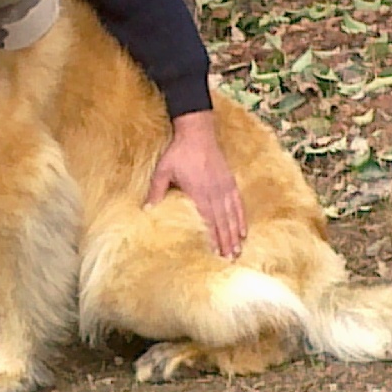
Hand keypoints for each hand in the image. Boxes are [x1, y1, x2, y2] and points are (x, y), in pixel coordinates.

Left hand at [146, 110, 246, 256]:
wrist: (197, 132)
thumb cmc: (178, 152)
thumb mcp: (163, 170)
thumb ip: (156, 191)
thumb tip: (147, 210)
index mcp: (199, 192)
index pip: (208, 220)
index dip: (213, 237)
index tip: (216, 253)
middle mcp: (215, 192)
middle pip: (223, 221)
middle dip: (226, 241)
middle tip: (230, 259)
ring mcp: (224, 186)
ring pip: (232, 215)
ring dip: (235, 233)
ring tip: (239, 249)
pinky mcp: (230, 181)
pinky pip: (238, 203)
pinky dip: (241, 217)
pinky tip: (243, 229)